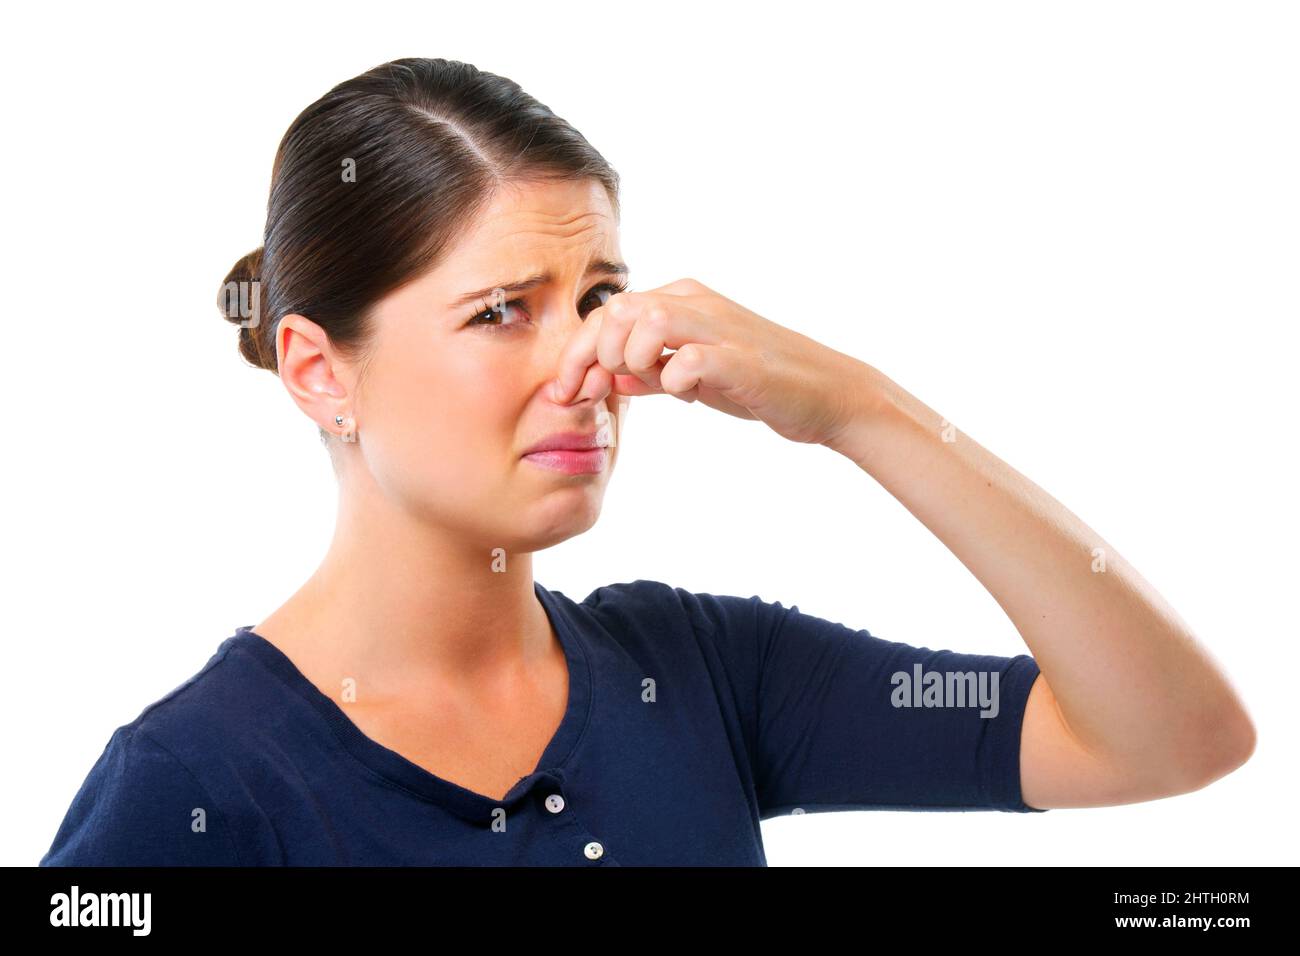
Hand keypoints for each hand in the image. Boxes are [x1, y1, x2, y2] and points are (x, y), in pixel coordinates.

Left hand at [550, 277, 872, 446]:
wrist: (826, 395)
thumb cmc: (760, 385)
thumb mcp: (697, 379)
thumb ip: (654, 375)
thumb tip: (613, 381)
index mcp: (681, 301)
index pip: (608, 312)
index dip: (576, 353)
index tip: (566, 393)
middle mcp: (696, 303)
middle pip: (617, 310)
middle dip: (592, 356)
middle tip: (592, 395)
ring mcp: (720, 326)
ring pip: (647, 320)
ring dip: (629, 358)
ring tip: (644, 384)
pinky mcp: (741, 357)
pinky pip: (688, 359)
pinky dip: (673, 378)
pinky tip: (685, 394)